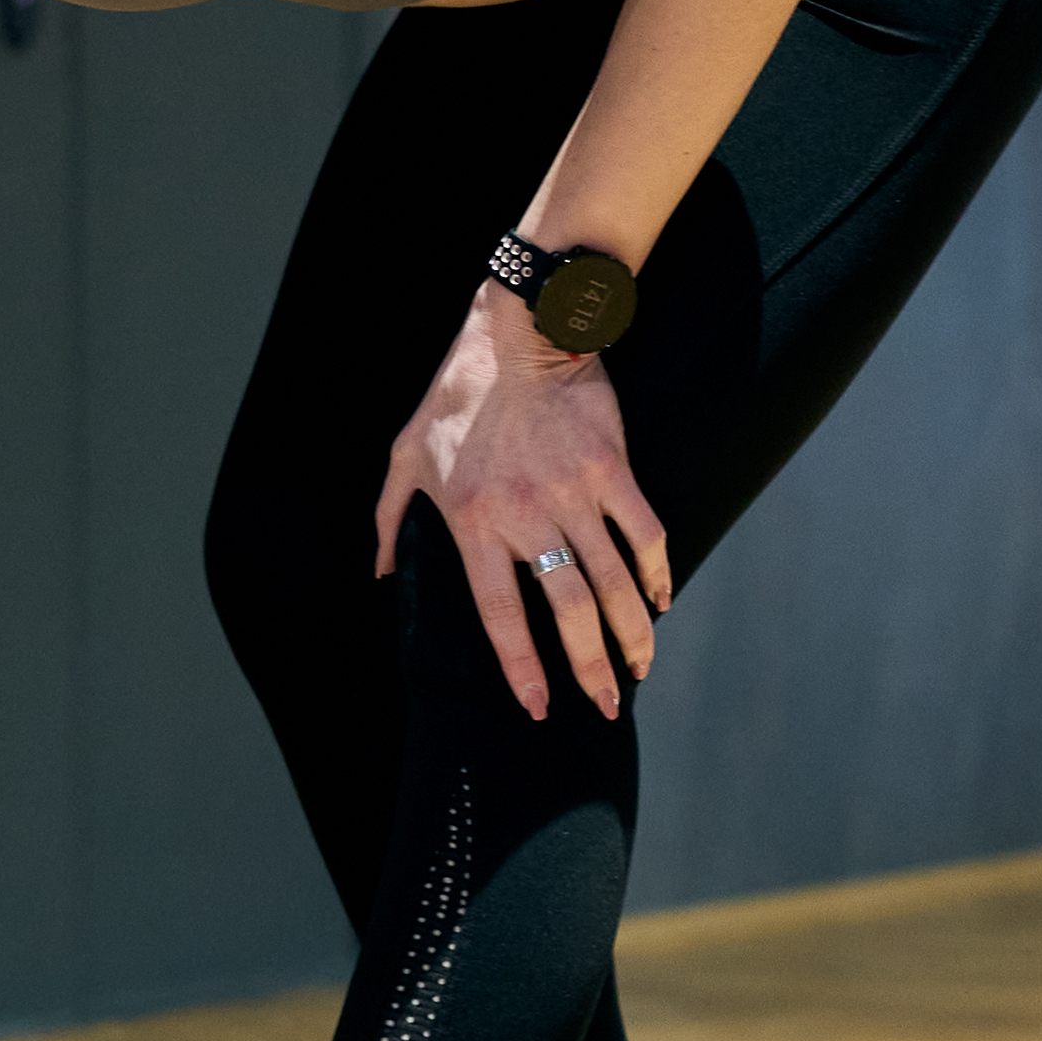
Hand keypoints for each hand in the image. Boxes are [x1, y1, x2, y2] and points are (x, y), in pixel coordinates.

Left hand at [373, 287, 674, 719]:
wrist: (520, 332)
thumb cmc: (457, 394)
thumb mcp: (404, 455)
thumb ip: (390, 520)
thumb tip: (381, 574)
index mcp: (474, 523)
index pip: (501, 615)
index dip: (522, 667)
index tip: (538, 708)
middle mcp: (527, 517)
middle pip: (568, 612)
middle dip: (590, 669)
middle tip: (606, 706)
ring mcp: (576, 494)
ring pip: (612, 583)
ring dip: (632, 634)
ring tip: (639, 668)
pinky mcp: (614, 470)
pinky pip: (645, 534)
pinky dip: (657, 573)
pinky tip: (660, 600)